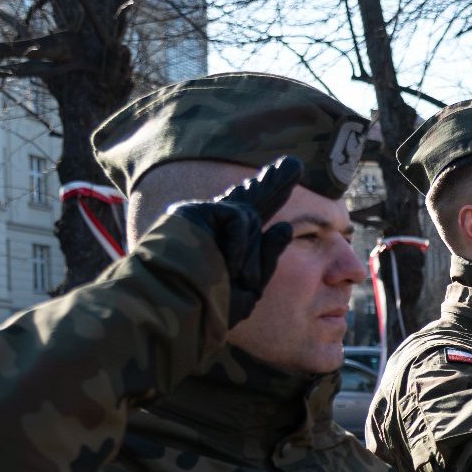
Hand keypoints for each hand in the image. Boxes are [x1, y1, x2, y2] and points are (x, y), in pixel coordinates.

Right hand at [168, 156, 301, 325]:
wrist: (176, 307)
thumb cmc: (209, 307)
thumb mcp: (248, 288)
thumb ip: (266, 259)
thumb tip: (284, 227)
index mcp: (224, 247)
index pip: (250, 221)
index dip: (268, 199)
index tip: (285, 178)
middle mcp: (213, 228)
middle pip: (249, 199)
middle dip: (274, 183)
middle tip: (294, 163)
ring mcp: (204, 218)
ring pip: (251, 220)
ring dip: (251, 255)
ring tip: (235, 277)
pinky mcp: (196, 211)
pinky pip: (239, 218)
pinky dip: (239, 245)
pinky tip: (227, 266)